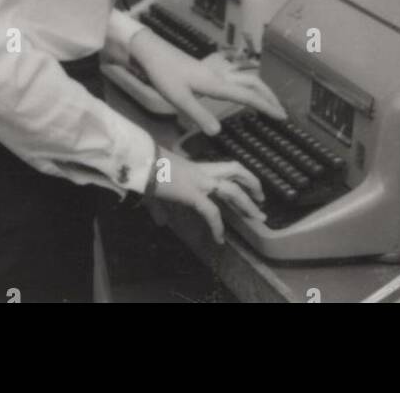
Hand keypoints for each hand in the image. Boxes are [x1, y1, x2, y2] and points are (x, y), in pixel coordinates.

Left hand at [129, 30, 288, 135]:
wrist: (152, 52)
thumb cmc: (164, 75)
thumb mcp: (178, 99)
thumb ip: (198, 115)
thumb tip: (218, 132)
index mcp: (216, 83)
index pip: (248, 96)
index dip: (266, 106)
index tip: (282, 116)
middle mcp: (220, 75)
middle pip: (253, 83)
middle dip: (269, 96)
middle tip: (281, 112)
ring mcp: (214, 71)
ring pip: (246, 77)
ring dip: (260, 88)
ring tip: (268, 102)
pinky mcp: (207, 70)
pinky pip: (235, 76)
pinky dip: (247, 83)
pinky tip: (243, 89)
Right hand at [149, 150, 265, 242]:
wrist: (138, 161)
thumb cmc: (145, 169)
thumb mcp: (157, 188)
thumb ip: (161, 206)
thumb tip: (161, 222)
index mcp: (195, 167)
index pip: (224, 169)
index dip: (238, 179)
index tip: (247, 190)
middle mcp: (202, 171)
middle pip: (235, 171)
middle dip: (252, 184)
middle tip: (262, 199)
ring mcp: (199, 181)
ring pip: (232, 189)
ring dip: (247, 203)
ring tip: (257, 216)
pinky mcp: (192, 193)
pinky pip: (211, 212)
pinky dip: (217, 226)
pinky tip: (220, 239)